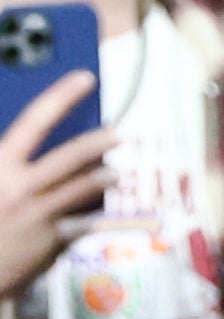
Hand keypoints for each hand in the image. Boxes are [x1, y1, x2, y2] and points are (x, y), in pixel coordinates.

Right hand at [0, 72, 111, 299]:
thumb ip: (10, 160)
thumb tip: (33, 140)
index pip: (34, 122)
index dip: (61, 97)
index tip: (85, 78)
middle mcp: (20, 187)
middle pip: (70, 156)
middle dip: (97, 142)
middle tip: (118, 133)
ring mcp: (38, 214)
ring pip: (85, 187)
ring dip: (104, 177)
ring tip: (114, 173)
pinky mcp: (52, 240)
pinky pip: (85, 220)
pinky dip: (94, 212)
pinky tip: (99, 208)